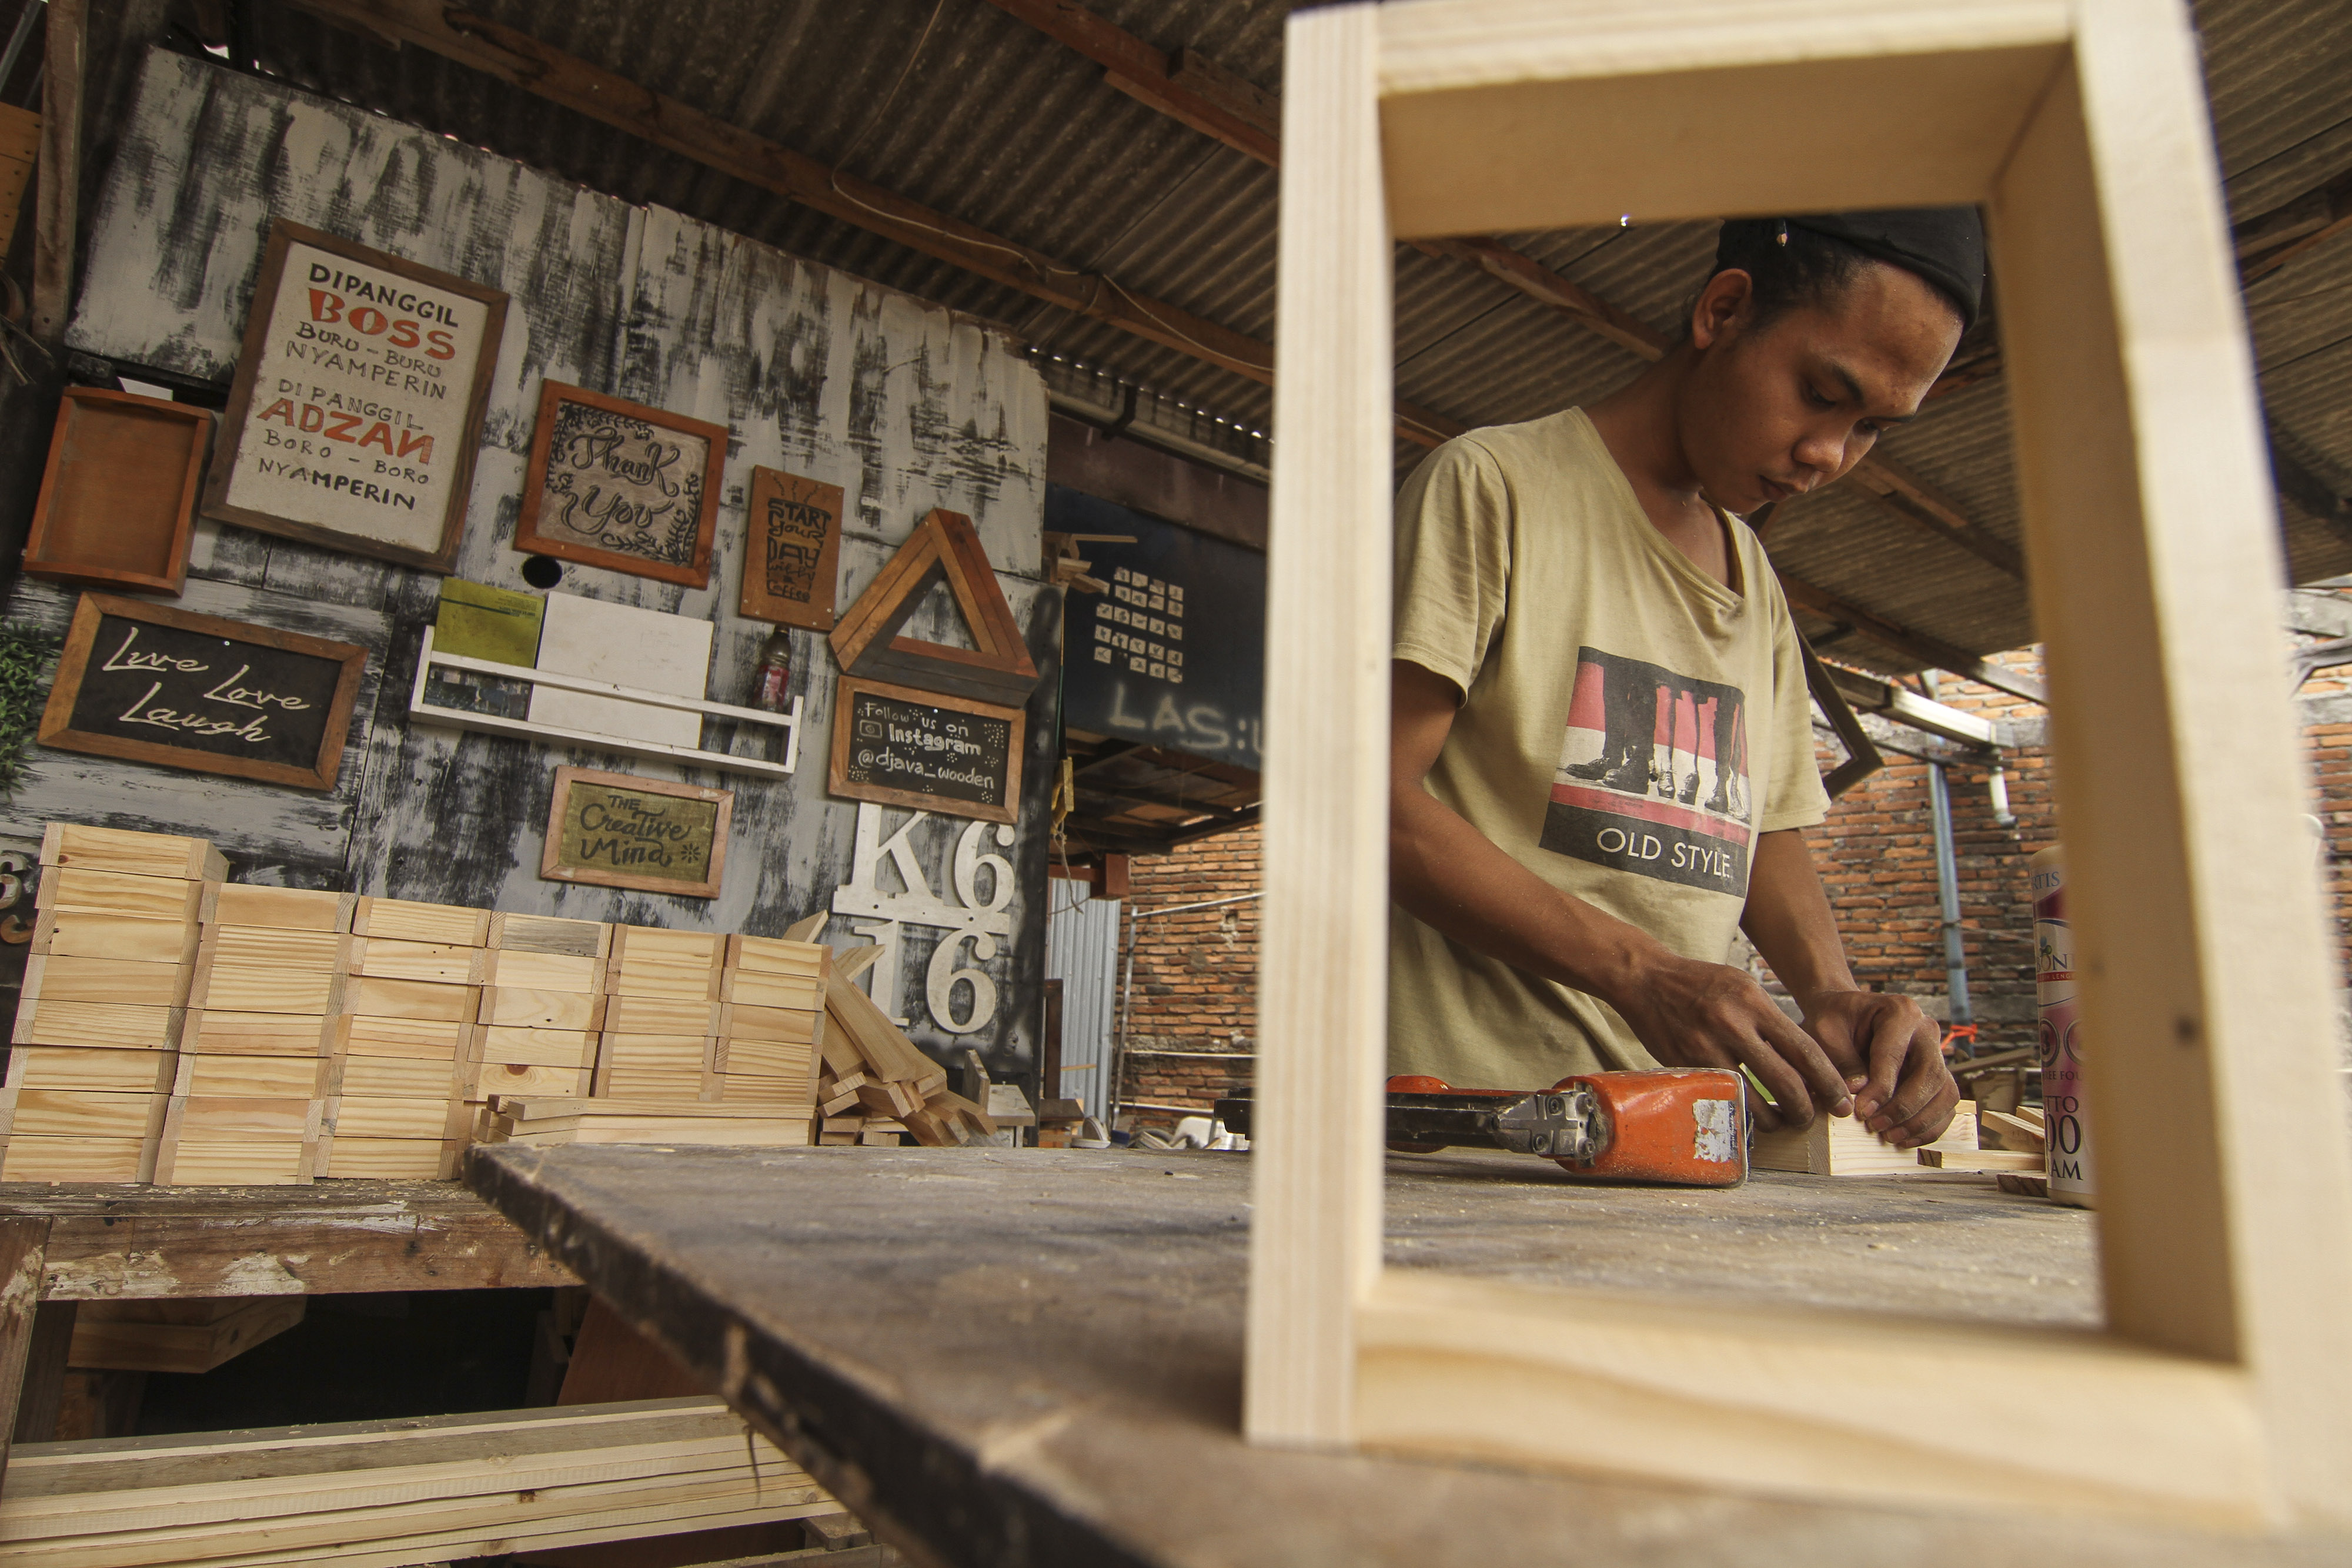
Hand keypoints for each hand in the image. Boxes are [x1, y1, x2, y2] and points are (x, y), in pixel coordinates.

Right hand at [1609, 952, 1856, 1132]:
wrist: (1646, 979)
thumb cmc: (1701, 983)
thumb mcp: (1744, 986)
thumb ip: (1771, 1020)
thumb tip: (1804, 1061)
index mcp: (1754, 1002)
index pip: (1805, 1050)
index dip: (1828, 1081)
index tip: (1841, 1099)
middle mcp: (1733, 1025)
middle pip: (1785, 1081)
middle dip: (1805, 1109)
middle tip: (1811, 1119)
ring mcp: (1706, 1047)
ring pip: (1753, 1099)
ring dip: (1774, 1119)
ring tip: (1781, 1122)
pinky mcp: (1686, 1065)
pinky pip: (1721, 1098)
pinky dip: (1740, 1112)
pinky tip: (1748, 1116)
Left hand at [1795, 989, 1956, 1148]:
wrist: (1844, 1015)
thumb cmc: (1834, 1020)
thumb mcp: (1825, 1032)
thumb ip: (1841, 1060)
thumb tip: (1859, 1092)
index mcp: (1900, 1011)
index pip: (1895, 1056)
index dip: (1881, 1089)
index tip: (1862, 1112)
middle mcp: (1926, 1030)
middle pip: (1930, 1075)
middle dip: (1904, 1108)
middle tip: (1876, 1127)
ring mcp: (1936, 1052)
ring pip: (1945, 1093)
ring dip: (1921, 1121)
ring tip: (1890, 1137)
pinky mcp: (1937, 1074)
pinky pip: (1945, 1104)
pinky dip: (1930, 1125)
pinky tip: (1905, 1138)